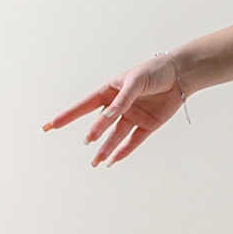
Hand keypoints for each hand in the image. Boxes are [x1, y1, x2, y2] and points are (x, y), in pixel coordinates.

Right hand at [42, 52, 187, 165]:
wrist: (181, 74)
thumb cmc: (155, 71)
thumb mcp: (136, 81)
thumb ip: (121, 100)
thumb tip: (106, 117)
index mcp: (110, 91)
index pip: (84, 105)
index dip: (68, 116)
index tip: (50, 126)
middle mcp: (119, 106)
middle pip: (100, 123)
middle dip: (93, 133)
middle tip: (87, 141)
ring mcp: (133, 117)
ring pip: (115, 136)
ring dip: (105, 149)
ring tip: (95, 162)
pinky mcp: (147, 125)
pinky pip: (133, 141)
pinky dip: (123, 151)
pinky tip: (113, 160)